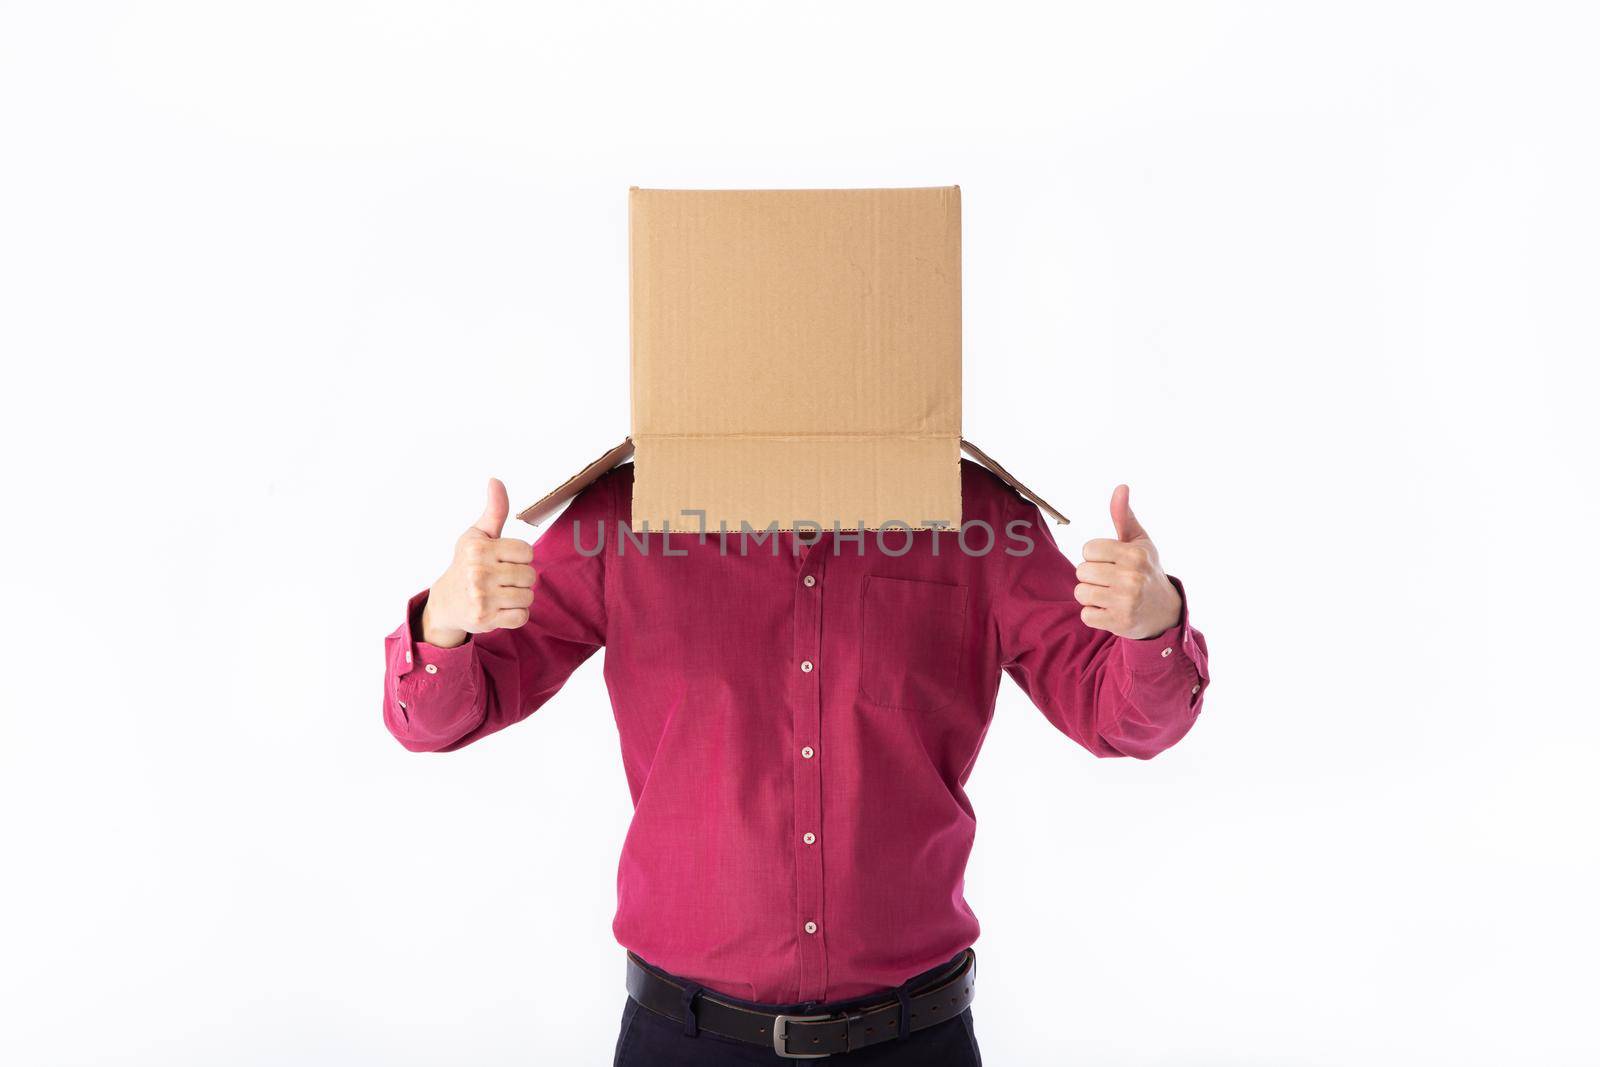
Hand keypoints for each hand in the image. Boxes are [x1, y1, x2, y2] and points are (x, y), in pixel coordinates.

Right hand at [419, 478, 536, 648]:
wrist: (446, 602)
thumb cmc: (467, 563)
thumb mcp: (478, 534)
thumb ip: (494, 510)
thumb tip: (495, 480)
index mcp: (479, 548)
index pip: (527, 552)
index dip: (520, 557)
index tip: (503, 560)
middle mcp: (478, 572)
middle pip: (530, 575)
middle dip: (521, 578)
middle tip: (501, 579)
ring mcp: (481, 597)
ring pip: (528, 596)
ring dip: (519, 597)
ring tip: (500, 593)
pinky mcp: (484, 619)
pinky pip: (521, 616)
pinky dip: (515, 614)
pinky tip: (500, 608)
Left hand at [1074, 484, 1182, 639]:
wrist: (1164, 611)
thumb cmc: (1146, 569)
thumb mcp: (1139, 541)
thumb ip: (1124, 516)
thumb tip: (1121, 487)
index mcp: (1135, 555)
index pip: (1088, 550)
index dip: (1095, 555)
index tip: (1111, 561)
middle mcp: (1132, 578)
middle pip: (1081, 571)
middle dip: (1092, 575)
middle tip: (1112, 580)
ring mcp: (1126, 602)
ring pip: (1080, 593)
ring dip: (1091, 595)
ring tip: (1110, 595)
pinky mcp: (1120, 623)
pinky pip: (1086, 615)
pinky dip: (1094, 614)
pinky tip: (1111, 610)